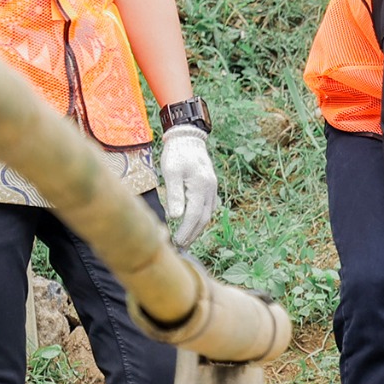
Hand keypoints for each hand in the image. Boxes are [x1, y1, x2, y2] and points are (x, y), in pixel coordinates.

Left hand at [157, 125, 219, 248]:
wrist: (188, 137)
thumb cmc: (177, 153)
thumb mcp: (171, 172)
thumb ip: (175, 194)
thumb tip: (176, 216)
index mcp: (201, 186)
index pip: (194, 215)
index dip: (186, 231)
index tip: (178, 242)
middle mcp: (210, 189)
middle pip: (204, 218)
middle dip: (193, 234)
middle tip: (181, 245)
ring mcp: (212, 188)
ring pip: (207, 214)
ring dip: (198, 228)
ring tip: (186, 238)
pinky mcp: (210, 186)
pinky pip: (208, 206)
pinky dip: (201, 217)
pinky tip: (194, 222)